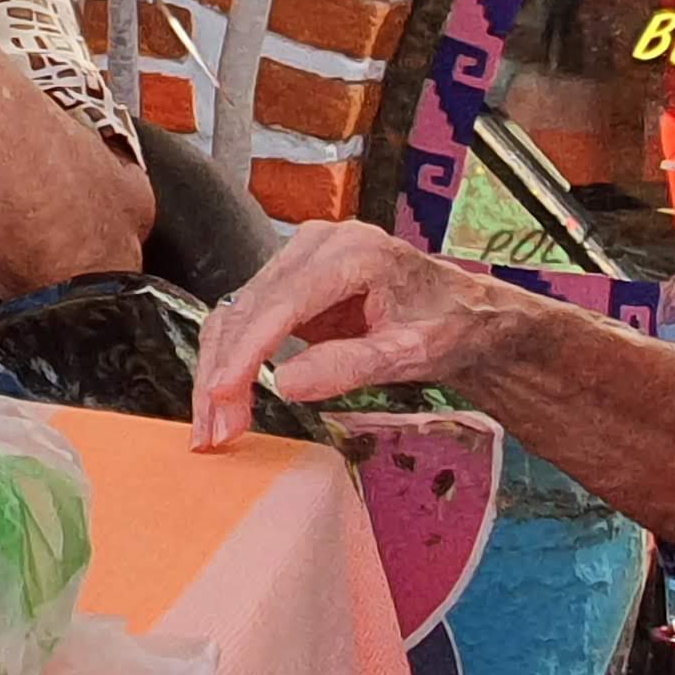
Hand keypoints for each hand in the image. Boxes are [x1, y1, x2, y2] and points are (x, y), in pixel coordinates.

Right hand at [191, 217, 506, 444]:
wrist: (462, 312)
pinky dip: (230, 360)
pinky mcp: (288, 281)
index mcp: (353, 252)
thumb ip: (350, 366)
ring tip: (213, 426)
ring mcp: (298, 259)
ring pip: (237, 312)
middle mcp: (317, 244)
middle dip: (223, 370)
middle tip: (214, 430)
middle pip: (249, 307)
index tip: (221, 395)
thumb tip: (286, 385)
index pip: (283, 301)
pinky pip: (246, 318)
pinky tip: (223, 399)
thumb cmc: (445, 327)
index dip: (247, 351)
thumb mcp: (410, 353)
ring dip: (218, 369)